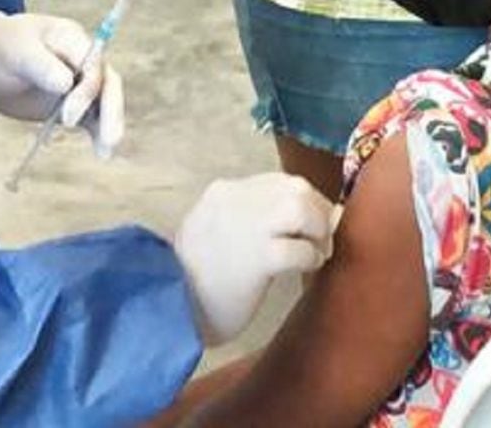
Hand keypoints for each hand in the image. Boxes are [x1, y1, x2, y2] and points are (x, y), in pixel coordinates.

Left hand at [0, 11, 124, 155]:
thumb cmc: (1, 47)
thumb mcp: (15, 52)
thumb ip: (40, 66)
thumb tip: (66, 84)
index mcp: (71, 37)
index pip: (91, 65)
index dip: (85, 92)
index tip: (67, 119)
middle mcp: (82, 59)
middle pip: (107, 83)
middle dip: (111, 111)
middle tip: (109, 140)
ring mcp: (80, 81)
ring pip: (104, 102)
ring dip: (110, 125)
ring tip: (105, 153)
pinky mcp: (74, 103)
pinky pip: (93, 117)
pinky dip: (98, 133)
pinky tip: (101, 152)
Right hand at [175, 174, 336, 345]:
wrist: (170, 308)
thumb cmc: (193, 278)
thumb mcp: (213, 231)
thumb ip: (246, 218)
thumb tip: (297, 220)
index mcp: (222, 193)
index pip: (278, 181)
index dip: (304, 200)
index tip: (311, 223)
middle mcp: (235, 201)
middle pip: (296, 188)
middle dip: (318, 212)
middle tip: (320, 238)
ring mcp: (246, 227)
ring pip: (300, 208)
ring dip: (317, 230)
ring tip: (315, 251)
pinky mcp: (257, 259)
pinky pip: (299, 249)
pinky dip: (311, 256)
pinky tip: (308, 268)